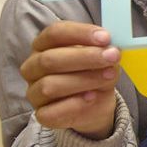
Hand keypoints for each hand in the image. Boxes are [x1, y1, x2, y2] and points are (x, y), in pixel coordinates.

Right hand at [20, 21, 120, 139]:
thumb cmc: (94, 72)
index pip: (55, 33)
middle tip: (112, 56)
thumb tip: (111, 48)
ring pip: (49, 85)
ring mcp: (34, 92)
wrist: (97, 103)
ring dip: (84, 80)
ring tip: (109, 76)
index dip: (80, 33)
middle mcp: (34, 67)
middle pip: (50, 59)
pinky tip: (92, 97)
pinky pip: (51, 112)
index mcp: (45, 44)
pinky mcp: (42, 114)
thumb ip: (104, 50)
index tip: (106, 37)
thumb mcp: (102, 57)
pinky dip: (74, 104)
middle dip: (85, 57)